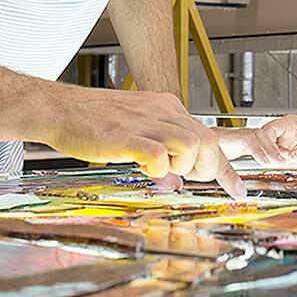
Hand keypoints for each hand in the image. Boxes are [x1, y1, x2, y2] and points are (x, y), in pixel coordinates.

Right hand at [39, 88, 244, 197]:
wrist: (58, 108)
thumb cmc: (92, 121)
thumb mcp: (136, 125)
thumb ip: (159, 144)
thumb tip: (174, 173)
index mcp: (166, 107)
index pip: (208, 134)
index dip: (225, 166)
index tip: (238, 189)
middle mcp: (161, 110)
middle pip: (209, 140)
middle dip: (208, 168)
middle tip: (188, 178)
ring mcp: (144, 122)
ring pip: (192, 144)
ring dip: (185, 166)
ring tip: (163, 171)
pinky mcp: (126, 136)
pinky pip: (158, 154)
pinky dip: (158, 169)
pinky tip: (142, 168)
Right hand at [220, 116, 296, 164]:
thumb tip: (293, 155)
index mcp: (289, 124)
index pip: (269, 130)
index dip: (266, 143)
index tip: (272, 156)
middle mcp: (282, 132)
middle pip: (263, 140)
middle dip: (266, 153)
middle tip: (274, 164)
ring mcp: (281, 142)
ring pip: (266, 150)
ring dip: (270, 159)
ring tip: (279, 166)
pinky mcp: (283, 152)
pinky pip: (273, 157)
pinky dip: (275, 164)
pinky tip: (281, 169)